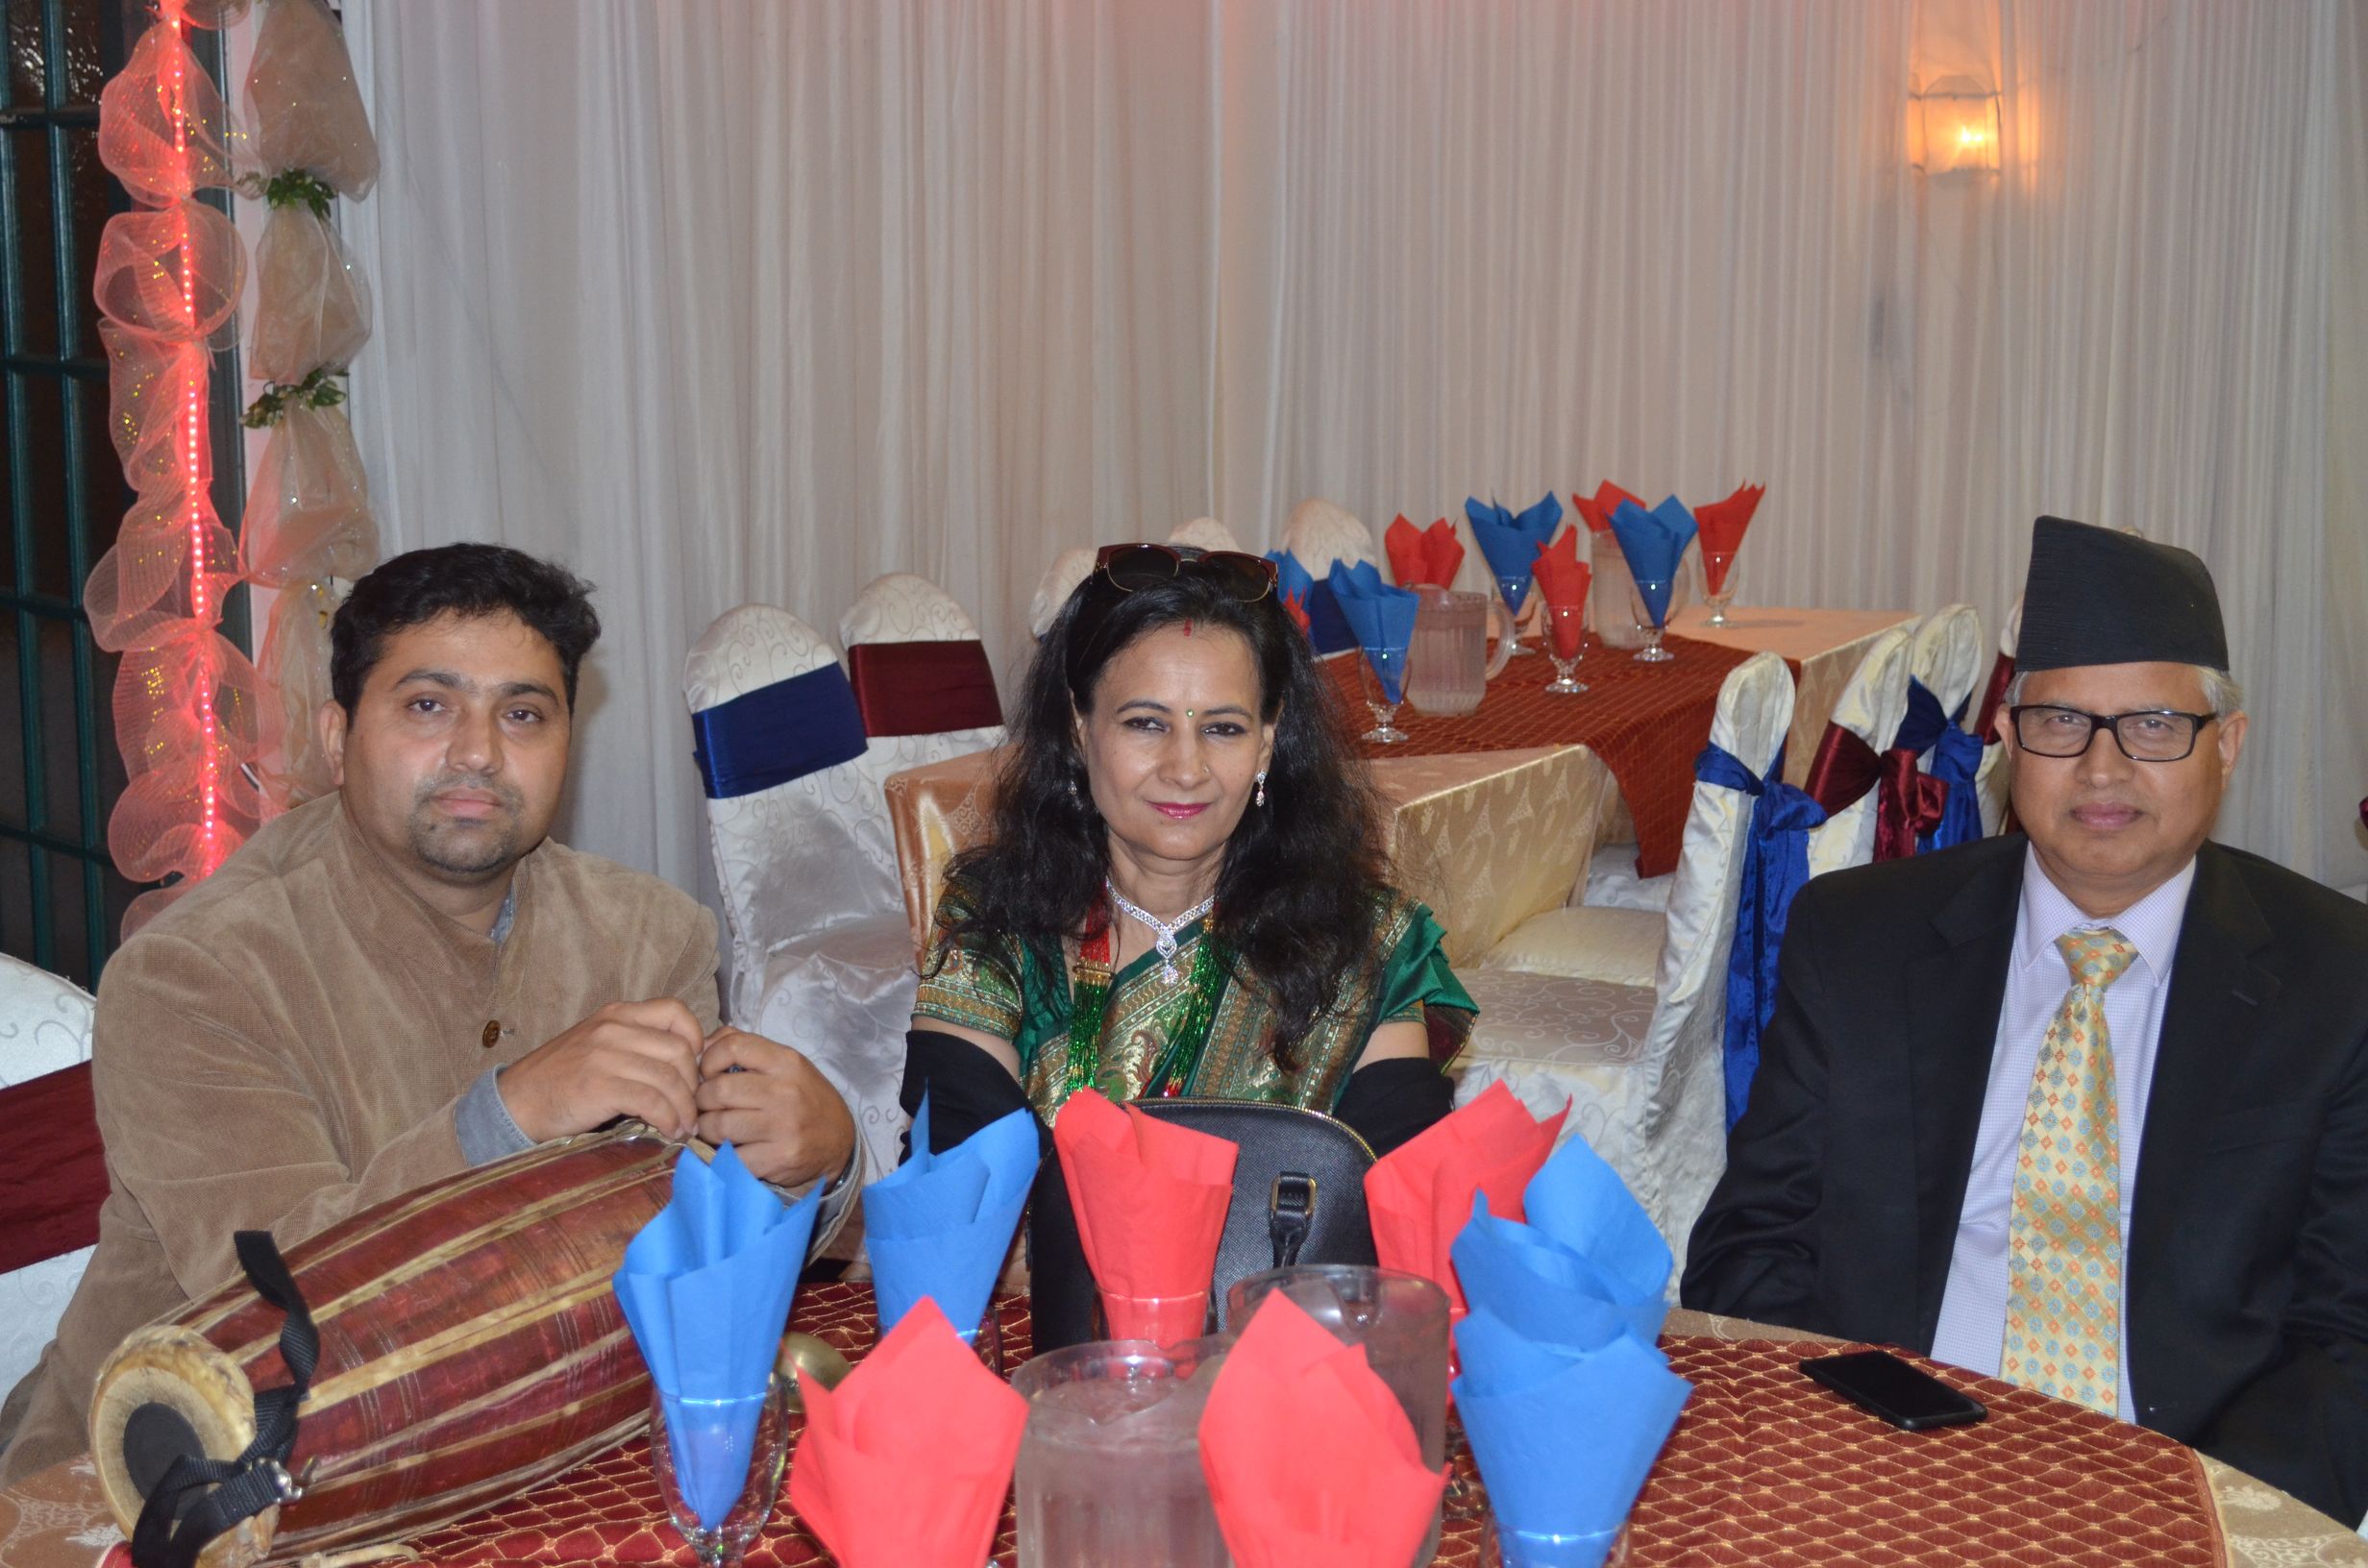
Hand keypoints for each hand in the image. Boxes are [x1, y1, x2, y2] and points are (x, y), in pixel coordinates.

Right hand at [497, 998, 704, 1142]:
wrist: (516, 1102)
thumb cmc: (561, 1079)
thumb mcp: (600, 1047)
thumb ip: (636, 1046)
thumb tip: (686, 1066)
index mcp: (617, 1014)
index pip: (675, 1011)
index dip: (696, 1038)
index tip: (696, 1068)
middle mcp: (613, 1029)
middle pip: (679, 1049)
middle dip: (693, 1083)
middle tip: (692, 1108)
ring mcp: (605, 1056)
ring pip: (669, 1077)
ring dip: (685, 1108)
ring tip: (684, 1126)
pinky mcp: (599, 1086)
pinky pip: (651, 1101)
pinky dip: (668, 1119)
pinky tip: (669, 1131)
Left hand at [696, 1029, 856, 1187]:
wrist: (839, 1142)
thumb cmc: (804, 1098)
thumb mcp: (785, 1065)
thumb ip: (747, 1050)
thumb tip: (702, 1047)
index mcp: (787, 1061)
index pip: (732, 1046)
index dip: (708, 1060)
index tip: (709, 1075)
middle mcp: (786, 1091)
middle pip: (718, 1089)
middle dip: (702, 1100)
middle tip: (707, 1107)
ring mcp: (783, 1126)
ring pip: (718, 1125)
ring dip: (707, 1129)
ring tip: (716, 1128)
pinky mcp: (779, 1158)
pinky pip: (730, 1157)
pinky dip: (722, 1155)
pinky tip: (730, 1150)